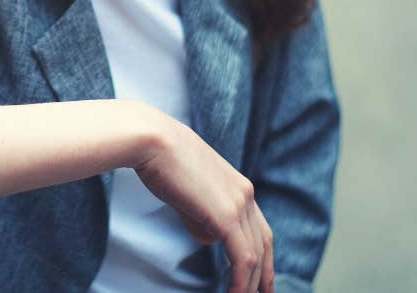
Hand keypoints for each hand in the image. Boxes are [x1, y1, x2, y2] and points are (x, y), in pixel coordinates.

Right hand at [132, 109, 273, 292]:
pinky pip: (242, 258)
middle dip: (264, 274)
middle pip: (263, 244)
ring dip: (248, 283)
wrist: (152, 139)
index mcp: (238, 185)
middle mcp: (245, 194)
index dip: (263, 255)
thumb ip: (201, 212)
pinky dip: (240, 281)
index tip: (261, 277)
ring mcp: (238, 204)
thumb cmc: (160, 159)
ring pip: (254, 255)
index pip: (259, 228)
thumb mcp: (187, 189)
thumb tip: (207, 233)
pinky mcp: (226, 216)